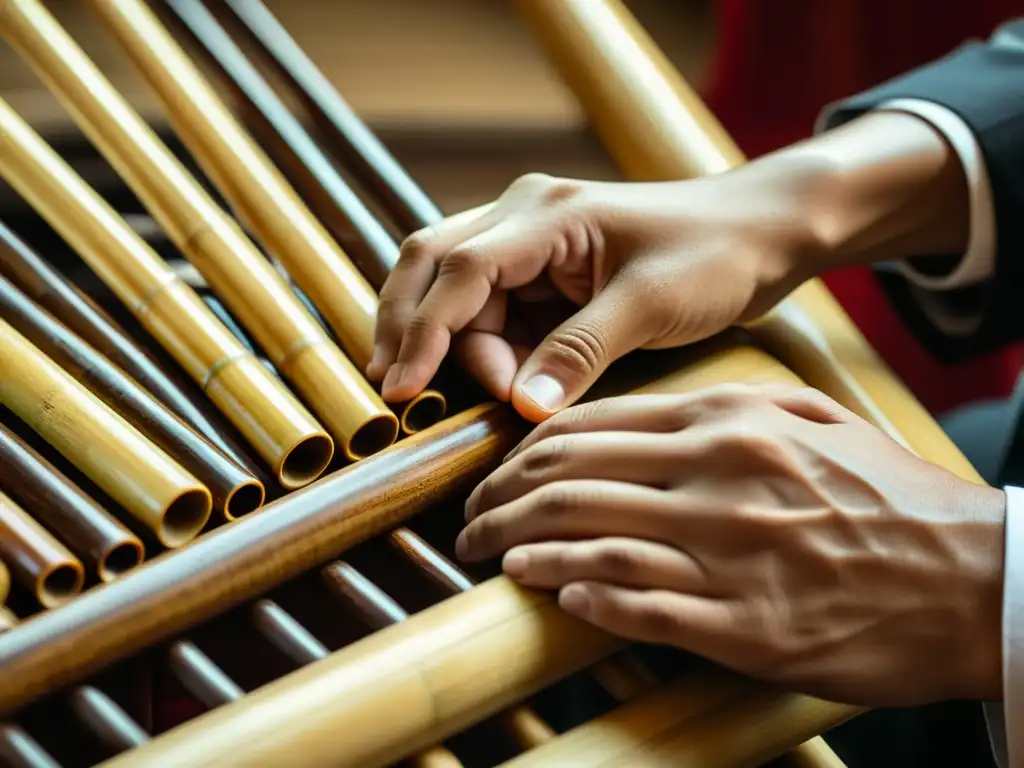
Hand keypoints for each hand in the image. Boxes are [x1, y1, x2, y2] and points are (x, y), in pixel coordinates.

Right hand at [368, 171, 814, 420]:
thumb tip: (521, 408)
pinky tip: (485, 386)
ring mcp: (530, 246)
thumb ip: (582, 352)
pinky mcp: (545, 277)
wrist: (759, 235)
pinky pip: (493, 313)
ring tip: (444, 398)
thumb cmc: (714, 254)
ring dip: (448, 347)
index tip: (401, 390)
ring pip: (456, 293)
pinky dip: (482, 351)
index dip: (423, 331)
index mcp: (545, 214)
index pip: (460, 270)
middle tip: (392, 392)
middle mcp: (524, 220)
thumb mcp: (650, 304)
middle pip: (433, 266)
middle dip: (406, 327)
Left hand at [455, 383, 1005, 705]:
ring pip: (586, 540)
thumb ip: (722, 413)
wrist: (972, 576)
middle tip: (468, 519)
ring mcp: (727, 552)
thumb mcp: (808, 420)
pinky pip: (636, 605)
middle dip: (500, 500)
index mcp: (727, 421)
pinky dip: (580, 595)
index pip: (587, 426)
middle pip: (569, 480)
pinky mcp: (742, 623)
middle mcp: (717, 478)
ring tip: (486, 557)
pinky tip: (552, 593)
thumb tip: (634, 430)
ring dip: (520, 549)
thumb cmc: (885, 495)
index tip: (495, 473)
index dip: (522, 451)